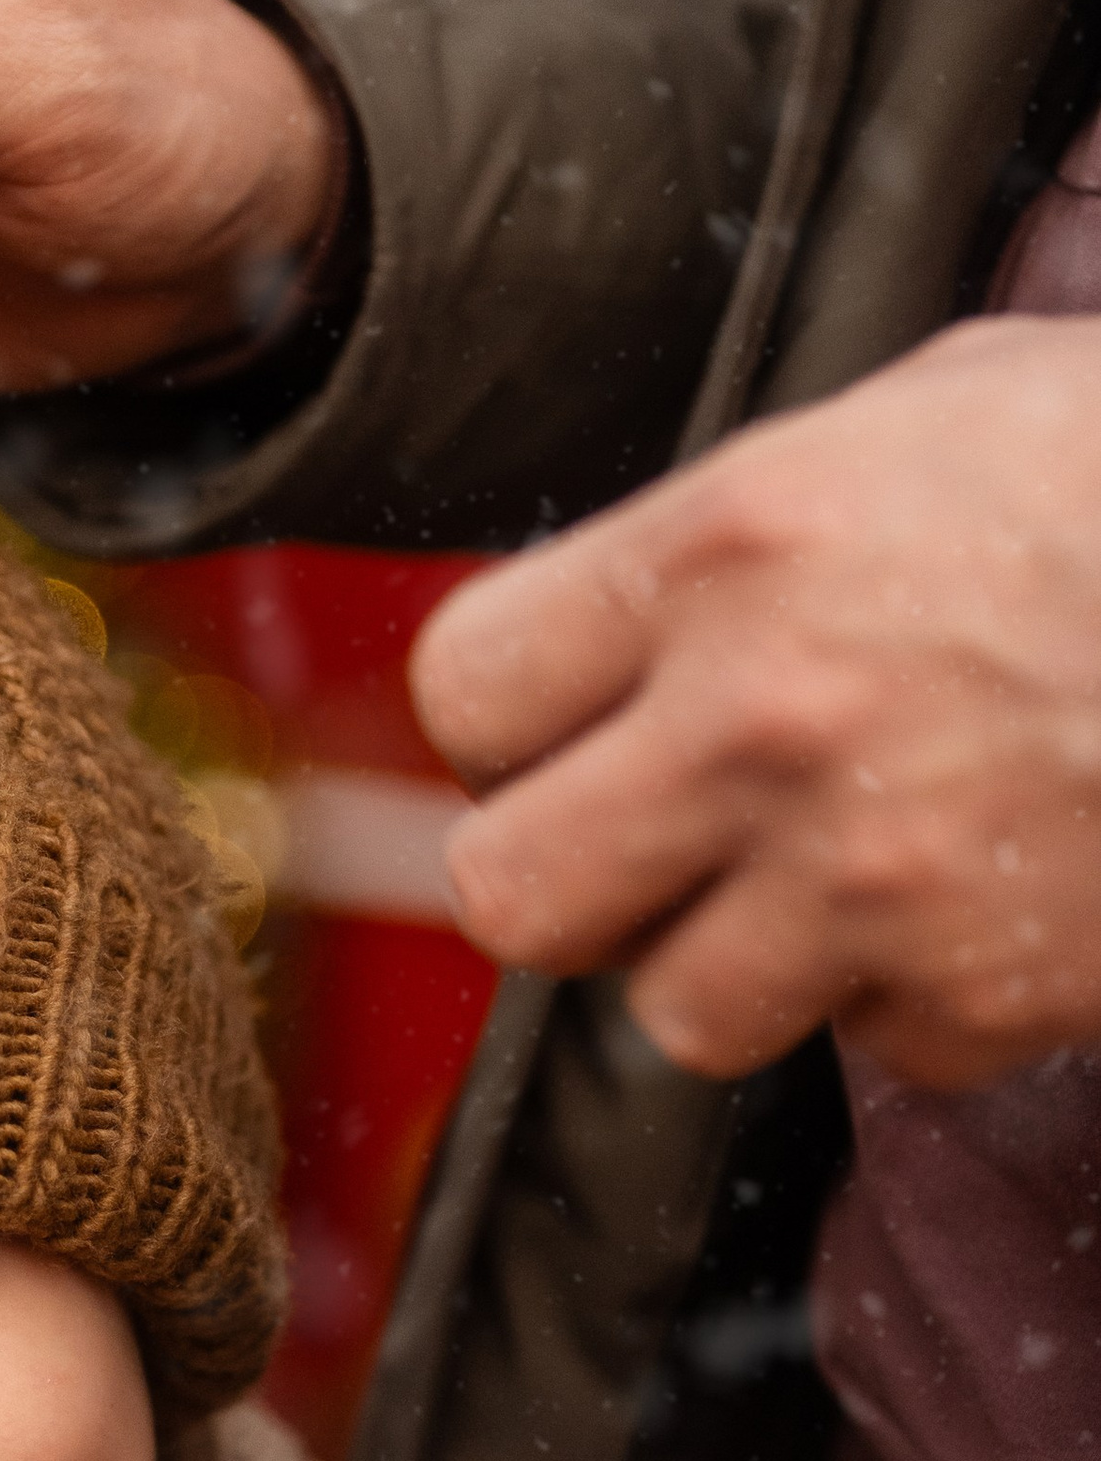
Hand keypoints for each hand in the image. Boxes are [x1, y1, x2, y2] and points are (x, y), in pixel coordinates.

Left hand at [411, 316, 1100, 1085]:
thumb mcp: (935, 411)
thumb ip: (746, 528)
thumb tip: (623, 619)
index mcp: (734, 546)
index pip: (463, 688)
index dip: (505, 723)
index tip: (562, 723)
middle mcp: (770, 721)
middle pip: (511, 896)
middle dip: (574, 878)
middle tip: (657, 838)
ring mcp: (877, 875)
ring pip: (678, 1010)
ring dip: (745, 960)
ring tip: (846, 870)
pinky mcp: (991, 993)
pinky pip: (877, 1049)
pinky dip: (924, 1000)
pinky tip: (997, 896)